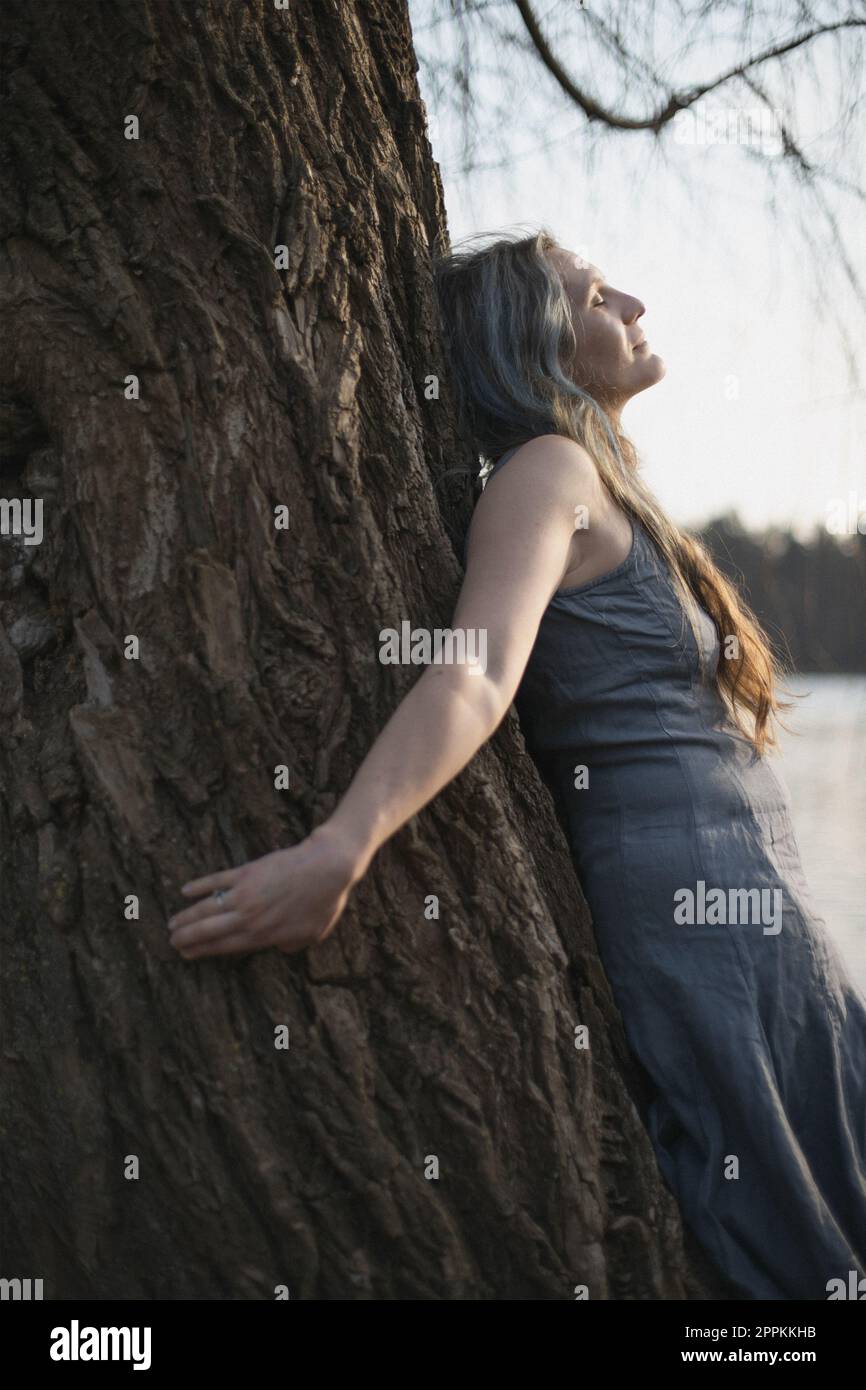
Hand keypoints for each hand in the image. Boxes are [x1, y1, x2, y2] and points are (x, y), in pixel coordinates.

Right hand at [167, 824, 360, 959]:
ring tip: (171, 923)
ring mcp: (245, 894)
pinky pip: (217, 880)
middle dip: (187, 938)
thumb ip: (291, 945)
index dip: (202, 951)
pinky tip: (185, 890)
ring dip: (187, 917)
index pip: (224, 946)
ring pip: (207, 908)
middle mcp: (249, 918)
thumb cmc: (325, 902)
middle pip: (209, 930)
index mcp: (263, 936)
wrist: (327, 868)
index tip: (187, 954)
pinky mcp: (246, 872)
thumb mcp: (311, 935)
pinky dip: (199, 886)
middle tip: (172, 942)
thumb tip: (279, 947)